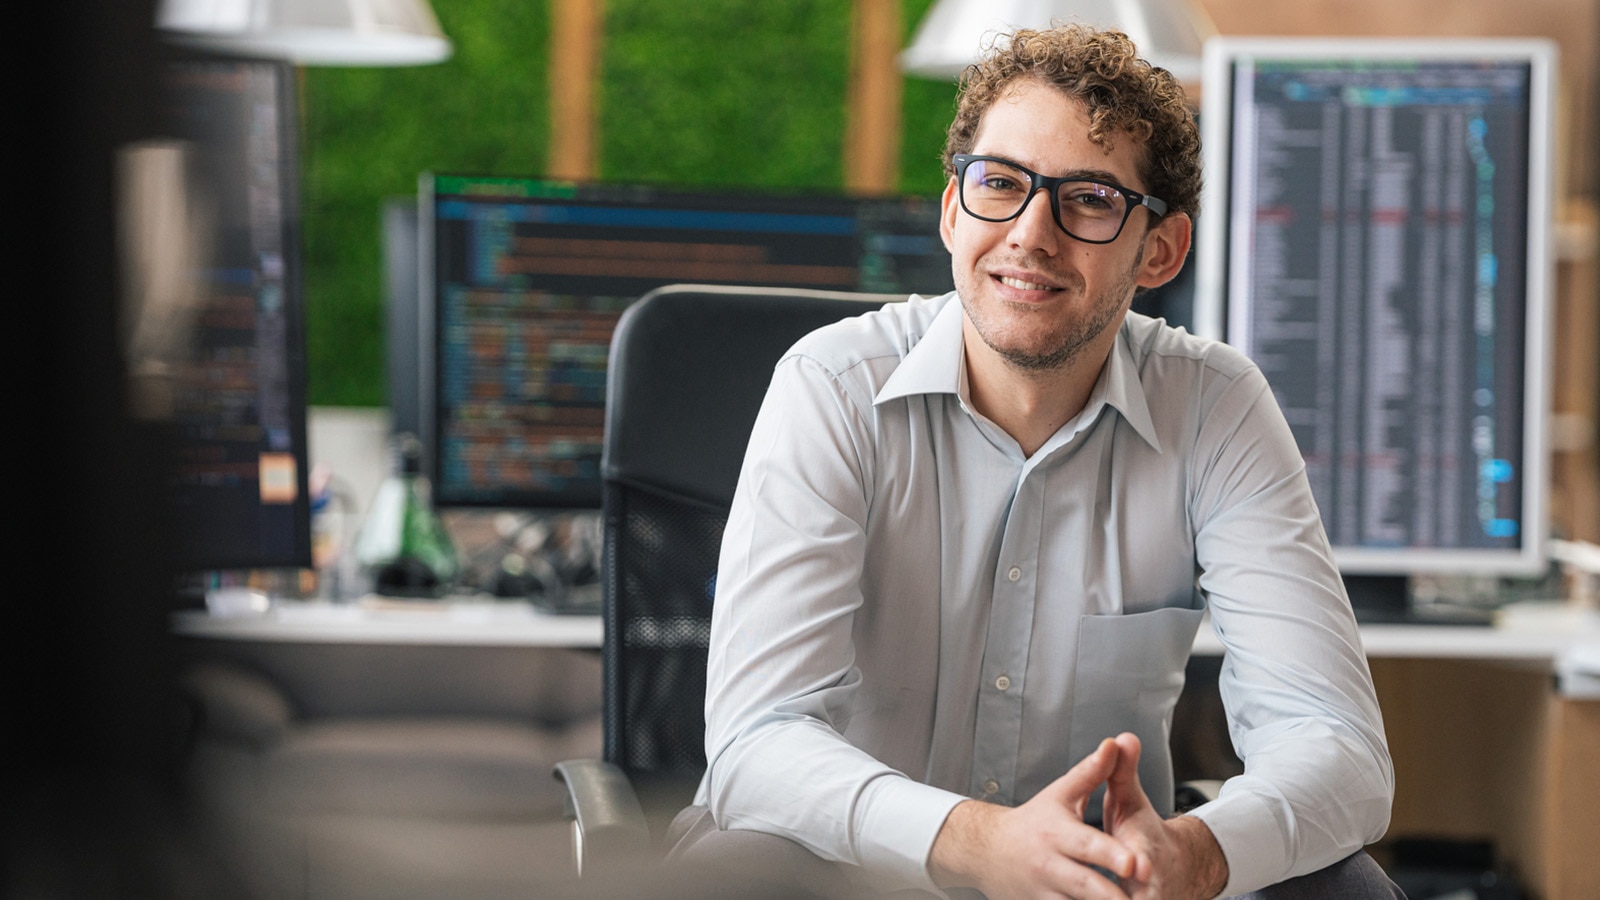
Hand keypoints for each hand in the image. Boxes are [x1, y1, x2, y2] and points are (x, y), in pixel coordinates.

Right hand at [929, 737, 1150, 898]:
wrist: (987, 849)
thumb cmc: (1034, 821)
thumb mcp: (1060, 793)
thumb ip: (1091, 772)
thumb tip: (1115, 744)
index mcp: (1057, 833)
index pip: (1088, 844)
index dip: (1111, 855)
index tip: (1134, 863)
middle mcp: (1050, 864)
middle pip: (1084, 884)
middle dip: (1110, 896)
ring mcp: (1044, 891)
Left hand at [1101, 733, 1228, 899]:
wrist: (1174, 870)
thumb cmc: (1144, 834)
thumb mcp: (1132, 801)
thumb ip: (1122, 773)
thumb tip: (1124, 737)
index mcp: (1144, 851)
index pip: (1144, 857)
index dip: (1141, 862)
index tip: (1139, 867)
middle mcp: (1149, 883)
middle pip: (1143, 895)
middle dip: (1134, 896)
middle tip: (1117, 896)